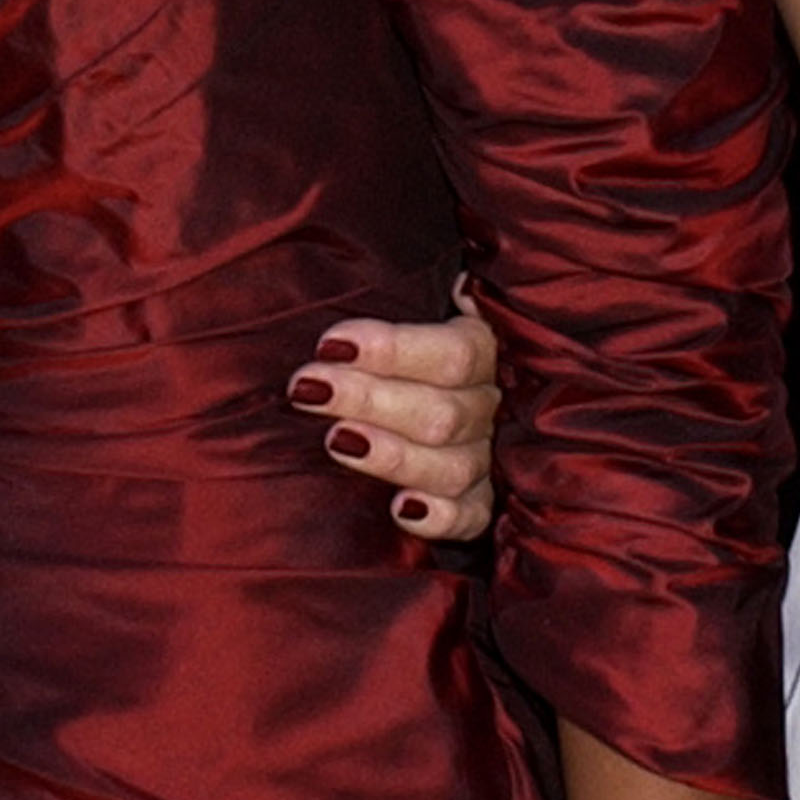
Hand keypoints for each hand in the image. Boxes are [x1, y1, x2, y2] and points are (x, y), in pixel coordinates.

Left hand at [294, 279, 501, 538]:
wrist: (421, 382)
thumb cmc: (397, 342)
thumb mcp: (407, 301)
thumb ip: (403, 293)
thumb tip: (421, 281)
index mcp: (484, 344)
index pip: (453, 353)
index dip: (392, 350)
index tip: (326, 345)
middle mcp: (493, 402)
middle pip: (444, 412)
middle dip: (368, 399)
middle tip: (306, 389)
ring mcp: (491, 456)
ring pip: (454, 465)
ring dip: (392, 455)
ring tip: (337, 441)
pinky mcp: (480, 502)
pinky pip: (472, 517)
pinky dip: (440, 517)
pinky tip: (400, 510)